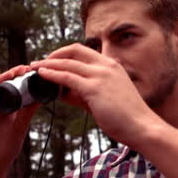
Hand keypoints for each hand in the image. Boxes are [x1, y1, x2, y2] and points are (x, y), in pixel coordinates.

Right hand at [0, 65, 39, 177]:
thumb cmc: (5, 148)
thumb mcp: (20, 127)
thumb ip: (27, 112)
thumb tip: (41, 96)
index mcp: (4, 107)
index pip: (11, 88)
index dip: (19, 78)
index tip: (30, 70)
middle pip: (0, 86)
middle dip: (11, 76)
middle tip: (23, 68)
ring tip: (11, 74)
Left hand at [31, 44, 163, 147]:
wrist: (142, 127)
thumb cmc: (126, 117)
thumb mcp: (104, 99)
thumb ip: (83, 93)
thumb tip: (61, 92)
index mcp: (111, 65)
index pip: (83, 51)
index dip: (65, 53)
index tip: (52, 61)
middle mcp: (106, 65)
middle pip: (74, 50)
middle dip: (54, 54)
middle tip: (40, 63)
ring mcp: (101, 75)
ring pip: (68, 63)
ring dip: (48, 64)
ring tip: (34, 68)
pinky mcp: (95, 88)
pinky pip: (67, 77)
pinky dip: (52, 74)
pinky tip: (42, 76)